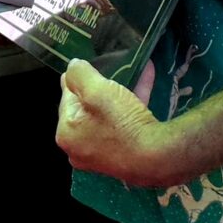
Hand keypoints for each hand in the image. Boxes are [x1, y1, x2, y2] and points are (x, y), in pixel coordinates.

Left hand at [55, 59, 178, 184]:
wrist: (156, 157)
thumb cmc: (121, 123)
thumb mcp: (97, 90)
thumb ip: (79, 74)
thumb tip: (72, 67)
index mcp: (66, 133)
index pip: (67, 98)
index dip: (79, 79)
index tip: (89, 65)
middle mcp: (79, 148)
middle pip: (87, 108)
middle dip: (101, 86)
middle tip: (112, 68)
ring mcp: (102, 155)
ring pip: (108, 115)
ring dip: (121, 92)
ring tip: (134, 69)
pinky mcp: (124, 155)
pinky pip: (123, 124)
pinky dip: (133, 104)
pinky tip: (147, 79)